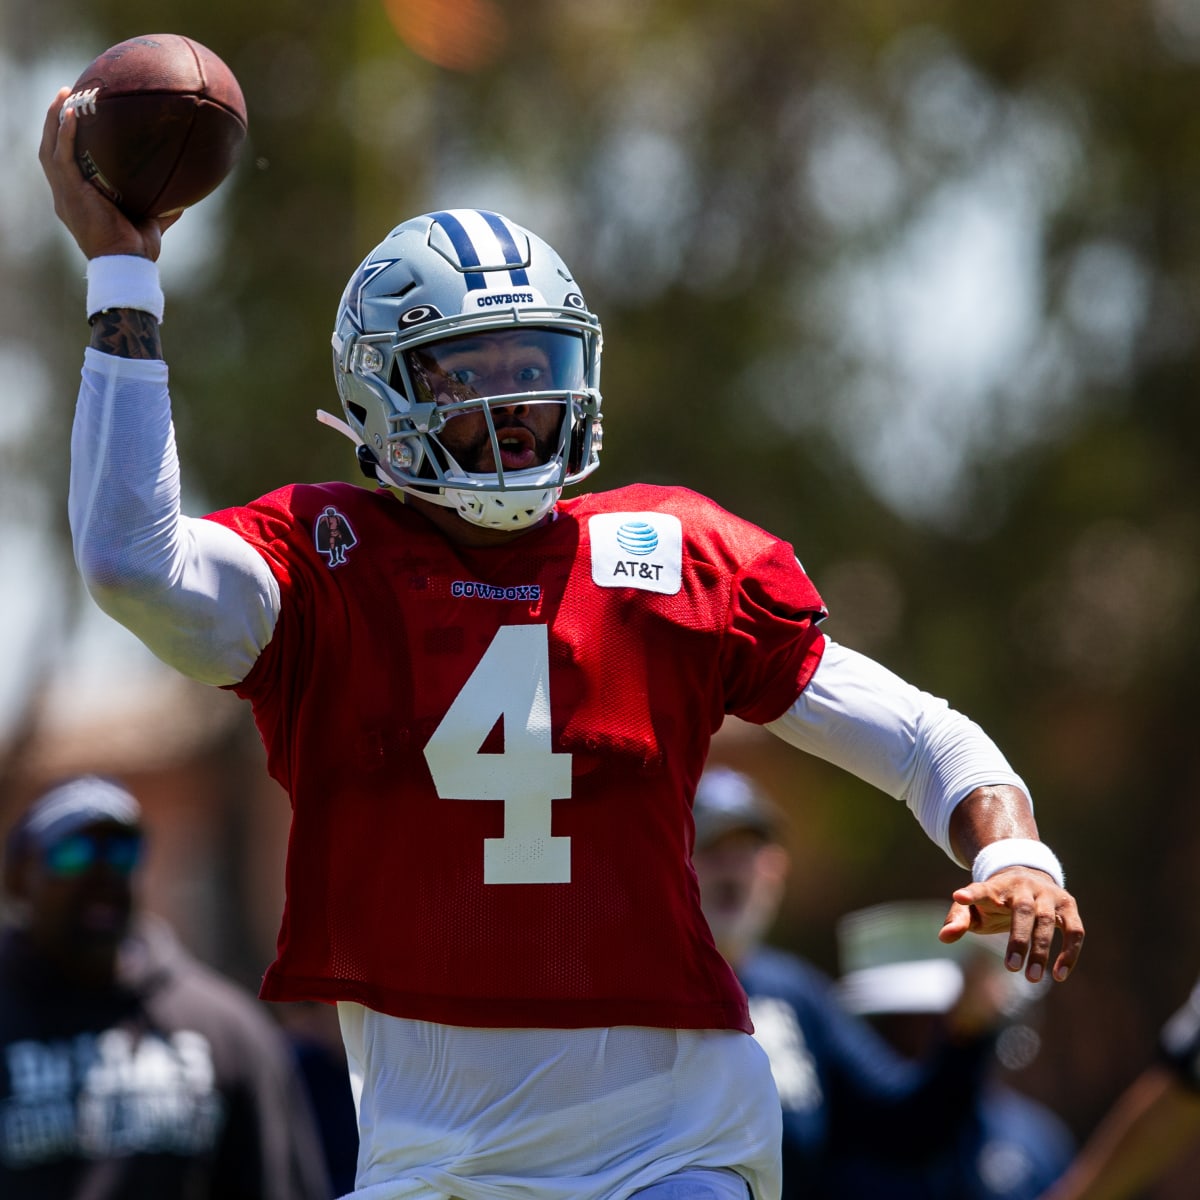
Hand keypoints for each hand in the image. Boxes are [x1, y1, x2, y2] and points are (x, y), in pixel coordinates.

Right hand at [39, 87, 179, 260]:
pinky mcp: (71, 194)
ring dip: (54, 120)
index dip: (67, 140)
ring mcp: (65, 194)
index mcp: (79, 200)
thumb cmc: (138, 250)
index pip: (67, 164)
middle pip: (52, 149)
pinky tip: (73, 113)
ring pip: (50, 148)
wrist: (129, 264)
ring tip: (66, 95)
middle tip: (68, 95)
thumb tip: (183, 196)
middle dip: (56, 121)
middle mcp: (66, 195)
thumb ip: (161, 208)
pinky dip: (65, 134)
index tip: (78, 116)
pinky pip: (62, 157)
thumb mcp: (150, 222)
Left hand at [939, 865, 1083, 984]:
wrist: (1026, 876)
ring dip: (1042, 950)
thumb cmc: (994, 900)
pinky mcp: (1068, 906)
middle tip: (1011, 968)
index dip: (971, 893)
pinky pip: (1074, 931)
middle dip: (1018, 940)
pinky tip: (1059, 975)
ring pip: (1048, 921)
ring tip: (1032, 978)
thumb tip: (943, 937)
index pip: (982, 888)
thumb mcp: (974, 907)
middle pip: (1024, 910)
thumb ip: (958, 919)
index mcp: (996, 886)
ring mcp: (1048, 894)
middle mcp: (1024, 886)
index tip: (958, 897)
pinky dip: (1069, 953)